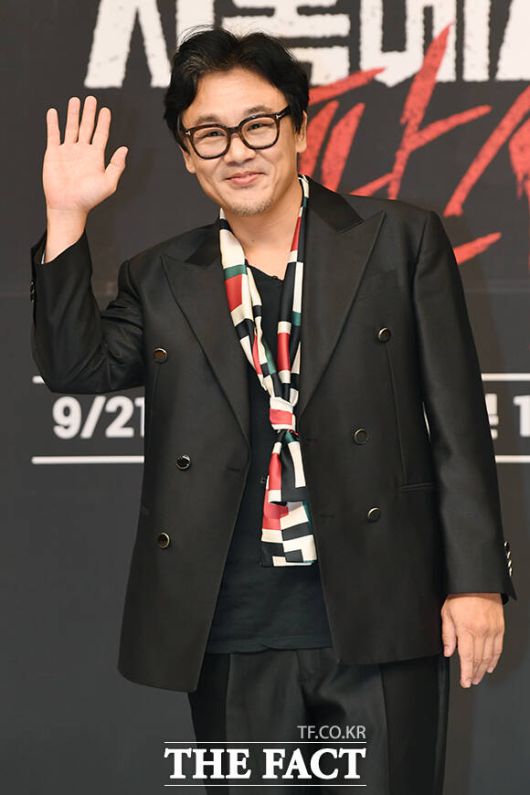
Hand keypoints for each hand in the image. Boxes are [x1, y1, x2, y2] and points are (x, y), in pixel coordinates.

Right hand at [43, 95, 127, 215]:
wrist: (68, 205)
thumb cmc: (89, 198)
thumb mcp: (109, 183)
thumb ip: (117, 165)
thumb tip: (125, 149)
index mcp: (96, 157)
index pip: (101, 134)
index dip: (104, 122)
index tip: (106, 110)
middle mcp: (82, 152)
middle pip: (87, 127)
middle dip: (89, 113)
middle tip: (91, 99)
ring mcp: (67, 152)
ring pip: (71, 128)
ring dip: (73, 114)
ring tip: (75, 100)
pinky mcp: (53, 153)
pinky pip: (53, 134)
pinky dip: (53, 123)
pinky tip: (54, 112)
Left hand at [441, 593, 503, 687]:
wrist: (477, 581)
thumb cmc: (461, 594)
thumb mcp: (446, 612)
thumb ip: (448, 634)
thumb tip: (448, 651)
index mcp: (467, 629)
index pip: (467, 658)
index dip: (466, 673)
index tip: (465, 682)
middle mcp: (481, 631)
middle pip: (479, 659)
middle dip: (474, 673)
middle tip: (471, 681)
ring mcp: (492, 630)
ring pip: (490, 656)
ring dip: (484, 668)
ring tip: (479, 676)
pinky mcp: (500, 627)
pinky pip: (499, 647)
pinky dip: (495, 658)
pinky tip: (491, 664)